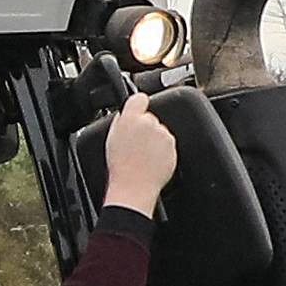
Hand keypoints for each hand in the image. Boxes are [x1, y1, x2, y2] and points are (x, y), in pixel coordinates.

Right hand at [95, 99, 177, 213]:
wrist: (134, 186)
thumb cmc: (120, 166)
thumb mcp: (112, 138)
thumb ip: (122, 120)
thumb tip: (128, 113)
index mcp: (131, 119)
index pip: (139, 98)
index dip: (138, 105)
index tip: (137, 110)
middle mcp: (150, 123)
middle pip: (150, 117)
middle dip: (145, 127)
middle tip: (135, 144)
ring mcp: (163, 135)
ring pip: (159, 131)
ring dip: (154, 139)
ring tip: (142, 155)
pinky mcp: (172, 147)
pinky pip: (167, 144)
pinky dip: (161, 150)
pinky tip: (150, 160)